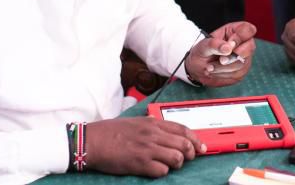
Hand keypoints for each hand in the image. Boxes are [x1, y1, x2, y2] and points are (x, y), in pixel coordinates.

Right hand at [86, 116, 205, 176]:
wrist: (93, 141)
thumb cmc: (111, 132)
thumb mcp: (136, 122)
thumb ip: (152, 125)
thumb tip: (164, 128)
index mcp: (153, 123)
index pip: (183, 129)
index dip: (196, 140)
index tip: (202, 147)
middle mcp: (153, 134)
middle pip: (184, 144)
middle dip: (190, 154)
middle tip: (187, 159)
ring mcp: (147, 149)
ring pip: (177, 158)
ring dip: (176, 164)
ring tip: (169, 164)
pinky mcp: (140, 164)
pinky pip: (162, 170)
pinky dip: (162, 172)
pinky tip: (155, 170)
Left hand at [185, 21, 255, 86]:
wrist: (198, 68)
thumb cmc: (203, 52)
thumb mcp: (204, 45)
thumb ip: (215, 44)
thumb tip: (228, 48)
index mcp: (235, 31)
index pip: (248, 29)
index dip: (240, 37)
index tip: (228, 44)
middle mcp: (243, 43)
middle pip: (250, 48)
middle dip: (232, 56)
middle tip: (220, 60)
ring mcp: (244, 58)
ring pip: (241, 63)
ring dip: (223, 67)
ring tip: (210, 67)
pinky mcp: (242, 71)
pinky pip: (237, 74)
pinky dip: (223, 74)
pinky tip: (215, 71)